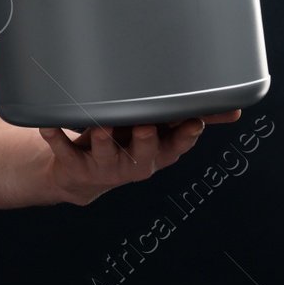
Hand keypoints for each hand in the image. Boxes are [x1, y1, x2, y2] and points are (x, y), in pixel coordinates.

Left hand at [37, 108, 241, 205]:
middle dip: (145, 139)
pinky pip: (63, 150)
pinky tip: (47, 123)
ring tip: (99, 124)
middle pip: (144, 153)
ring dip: (102, 138)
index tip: (192, 123)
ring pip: (105, 152)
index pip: (176, 146)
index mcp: (156, 152)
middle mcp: (134, 163)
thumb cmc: (125, 142)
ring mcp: (104, 166)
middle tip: (146, 123)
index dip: (184, 138)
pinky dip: (55, 136)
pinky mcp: (75, 166)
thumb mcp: (158, 132)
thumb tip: (236, 108)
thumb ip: (188, 117)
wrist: (82, 176)